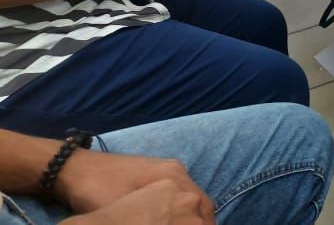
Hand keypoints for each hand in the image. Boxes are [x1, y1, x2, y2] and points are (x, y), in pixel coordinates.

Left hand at [60, 178, 211, 223]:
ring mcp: (165, 168)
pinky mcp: (154, 171)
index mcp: (173, 177)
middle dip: (203, 222)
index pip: (203, 205)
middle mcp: (175, 170)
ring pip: (190, 196)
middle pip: (201, 200)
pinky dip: (183, 207)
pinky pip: (179, 191)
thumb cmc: (98, 191)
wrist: (75, 169)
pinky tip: (174, 221)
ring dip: (193, 215)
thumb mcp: (123, 211)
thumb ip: (152, 221)